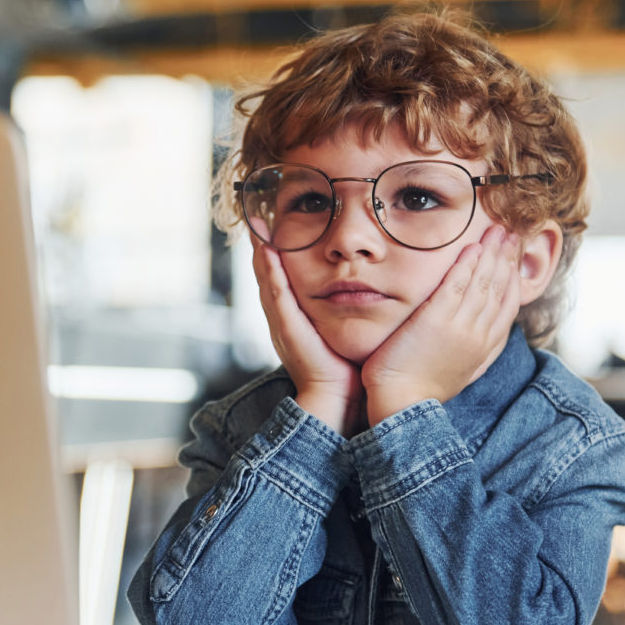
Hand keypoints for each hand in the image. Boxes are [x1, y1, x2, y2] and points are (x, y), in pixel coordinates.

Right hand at [252, 239, 364, 433]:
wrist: (335, 402)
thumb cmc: (345, 372)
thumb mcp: (343, 336)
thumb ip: (347, 315)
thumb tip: (368, 293)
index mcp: (295, 322)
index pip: (283, 283)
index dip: (276, 258)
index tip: (275, 232)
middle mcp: (283, 321)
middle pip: (268, 278)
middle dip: (262, 249)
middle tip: (257, 222)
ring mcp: (282, 324)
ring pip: (267, 282)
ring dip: (261, 254)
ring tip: (257, 229)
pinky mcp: (288, 329)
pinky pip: (277, 296)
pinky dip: (270, 273)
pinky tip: (267, 252)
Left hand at [361, 225, 521, 424]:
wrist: (402, 405)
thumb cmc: (423, 389)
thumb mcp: (461, 371)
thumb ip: (475, 350)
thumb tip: (485, 336)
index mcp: (485, 347)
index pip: (508, 306)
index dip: (513, 279)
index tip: (514, 258)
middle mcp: (479, 335)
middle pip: (500, 288)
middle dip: (507, 258)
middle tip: (511, 233)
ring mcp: (461, 327)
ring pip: (484, 282)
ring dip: (492, 253)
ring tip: (497, 230)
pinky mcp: (437, 320)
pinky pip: (457, 285)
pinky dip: (467, 264)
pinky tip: (473, 246)